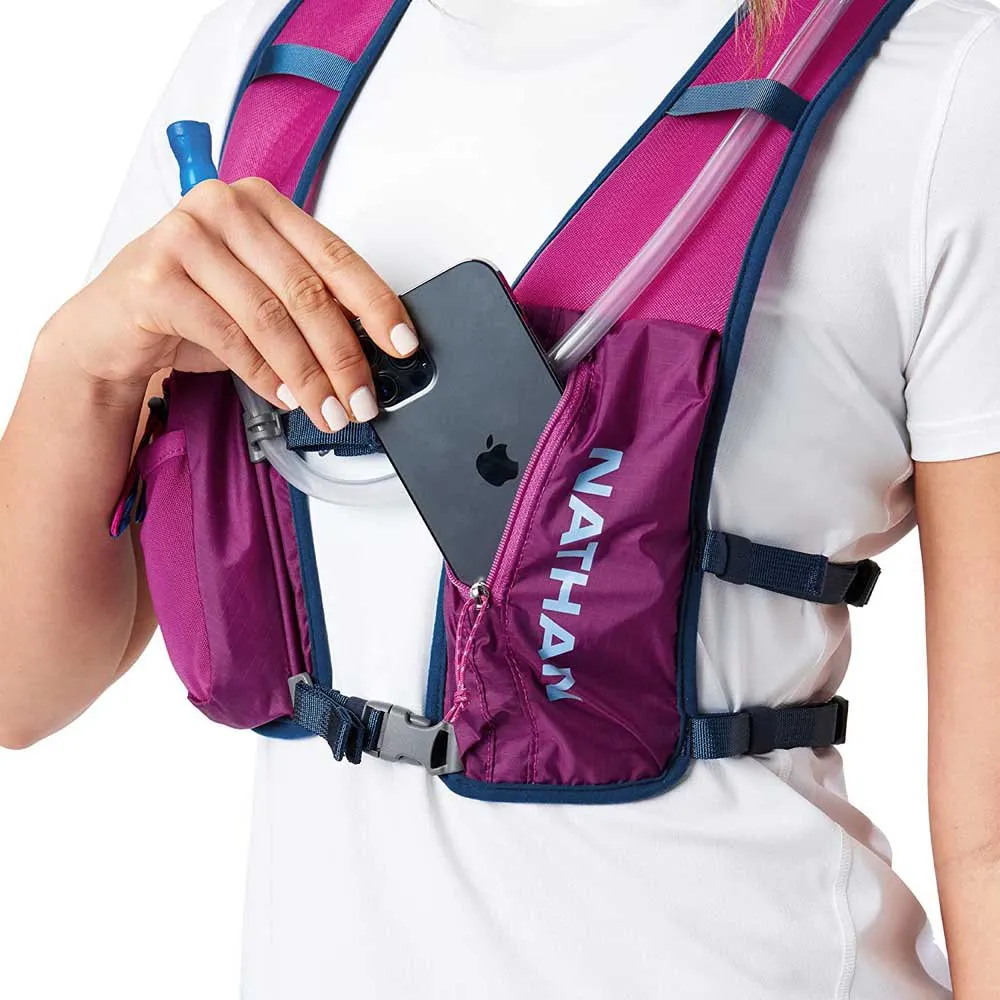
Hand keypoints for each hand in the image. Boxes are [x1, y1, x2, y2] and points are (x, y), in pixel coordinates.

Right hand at [57, 177, 417, 431]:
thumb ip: (307, 303)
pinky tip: (283, 397)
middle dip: (343, 356)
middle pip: (307, 291)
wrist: (110, 328)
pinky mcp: (155, 278)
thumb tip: (371, 347)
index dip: (376, 305)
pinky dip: (263, 374)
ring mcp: (186, 237)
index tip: (401, 344)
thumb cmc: (192, 306)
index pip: (335, 256)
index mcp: (263, 203)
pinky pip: (228, 336)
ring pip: (270, 317)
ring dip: (308, 376)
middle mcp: (225, 207)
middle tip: (362, 400)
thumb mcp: (260, 295)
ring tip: (327, 410)